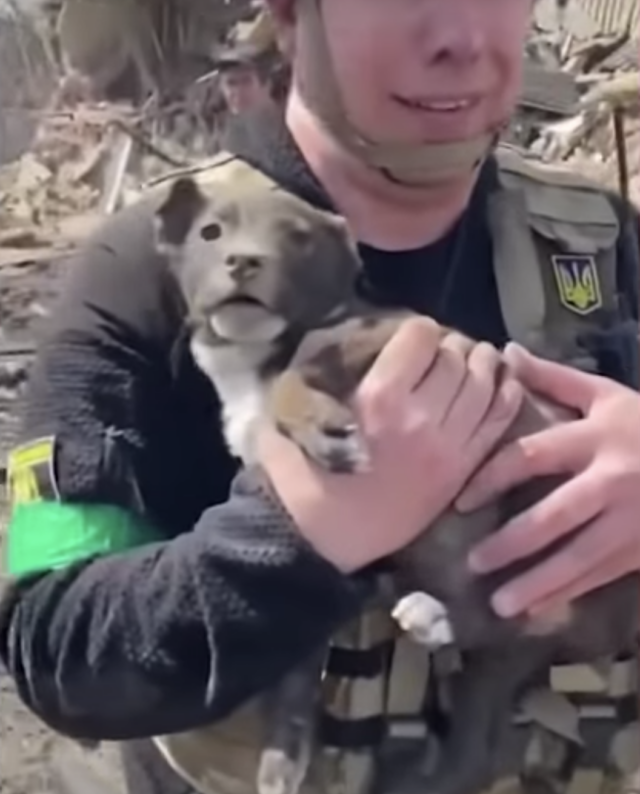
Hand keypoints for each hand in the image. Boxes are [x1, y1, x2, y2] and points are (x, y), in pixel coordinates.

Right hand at [258, 319, 522, 572]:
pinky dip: (505, 394)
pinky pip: (499, 421)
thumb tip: (344, 337)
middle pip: (456, 357)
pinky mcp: (463, 471)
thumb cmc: (300, 477)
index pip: (420, 337)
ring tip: (470, 360)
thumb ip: (316, 372)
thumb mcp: (292, 415)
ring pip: (485, 383)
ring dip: (481, 363)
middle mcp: (422, 419)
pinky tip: (499, 382)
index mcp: (379, 399)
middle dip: (449, 346)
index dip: (416, 331)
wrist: (322, 543)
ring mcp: (449, 447)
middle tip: (439, 352)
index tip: (409, 338)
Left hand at [457, 343, 639, 618]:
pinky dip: (568, 594)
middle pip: (555, 516)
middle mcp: (611, 480)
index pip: (531, 456)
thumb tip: (506, 354)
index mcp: (595, 438)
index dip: (492, 478)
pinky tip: (537, 610)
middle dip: (512, 543)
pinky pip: (601, 576)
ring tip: (499, 605)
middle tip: (472, 563)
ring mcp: (631, 520)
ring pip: (579, 556)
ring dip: (538, 583)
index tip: (460, 501)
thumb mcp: (606, 395)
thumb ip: (554, 378)